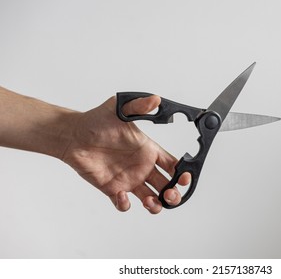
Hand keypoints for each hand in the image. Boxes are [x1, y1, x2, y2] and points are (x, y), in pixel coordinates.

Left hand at [62, 95, 190, 213]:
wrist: (72, 135)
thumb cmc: (96, 120)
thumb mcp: (119, 109)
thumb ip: (139, 106)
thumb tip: (156, 100)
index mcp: (148, 150)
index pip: (172, 165)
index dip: (182, 173)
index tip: (183, 177)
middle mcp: (142, 167)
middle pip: (167, 186)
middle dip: (173, 194)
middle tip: (169, 194)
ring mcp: (128, 179)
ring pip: (150, 199)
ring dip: (155, 205)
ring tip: (150, 201)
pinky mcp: (112, 189)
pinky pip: (123, 204)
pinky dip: (125, 205)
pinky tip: (122, 196)